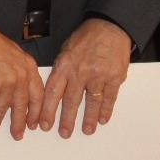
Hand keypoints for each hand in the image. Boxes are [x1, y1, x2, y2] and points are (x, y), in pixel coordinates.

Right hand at [0, 23, 44, 139]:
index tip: (34, 124)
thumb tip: (22, 92)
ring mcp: (6, 83)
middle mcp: (20, 77)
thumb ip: (22, 72)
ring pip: (3, 108)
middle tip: (18, 134)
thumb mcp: (16, 55)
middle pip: (22, 106)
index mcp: (29, 68)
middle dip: (19, 123)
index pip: (38, 95)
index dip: (36, 112)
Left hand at [40, 18, 131, 137]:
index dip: (48, 111)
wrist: (109, 26)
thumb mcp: (66, 50)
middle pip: (71, 102)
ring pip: (92, 103)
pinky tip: (103, 119)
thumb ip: (61, 70)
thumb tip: (53, 91)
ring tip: (87, 130)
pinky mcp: (114, 77)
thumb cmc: (86, 37)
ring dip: (89, 119)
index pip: (53, 93)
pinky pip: (109, 98)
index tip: (45, 125)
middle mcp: (80, 72)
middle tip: (64, 133)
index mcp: (65, 65)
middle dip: (67, 120)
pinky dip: (106, 110)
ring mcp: (98, 75)